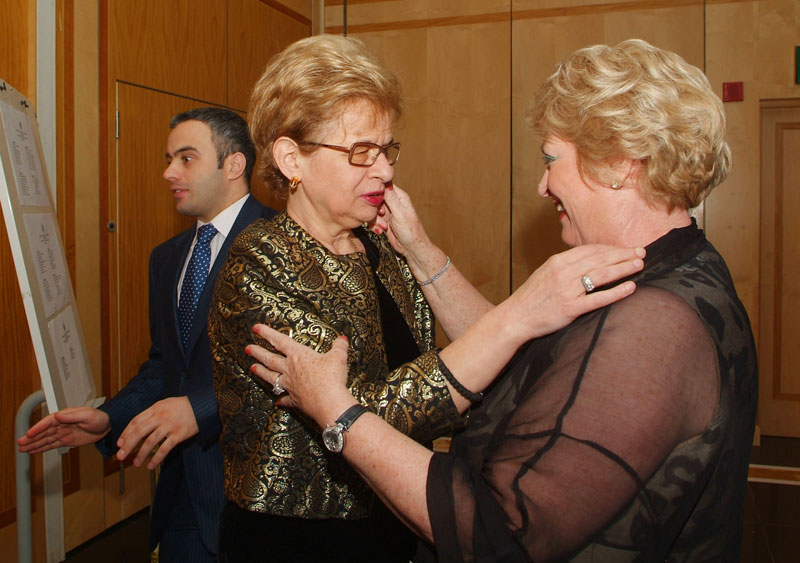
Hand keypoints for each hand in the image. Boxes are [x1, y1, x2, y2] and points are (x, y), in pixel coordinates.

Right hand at [17, 407, 110, 453]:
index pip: (48, 422)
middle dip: (31, 437)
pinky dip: (42, 448)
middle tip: (20, 443)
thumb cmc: (100, 417)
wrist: (108, 426)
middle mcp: (62, 424)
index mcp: (65, 416)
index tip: (29, 433)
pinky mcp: (66, 441)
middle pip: (43, 432)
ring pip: (45, 439)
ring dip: (34, 444)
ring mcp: (63, 433)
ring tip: (22, 449)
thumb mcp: (88, 415)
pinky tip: (34, 451)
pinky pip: (52, 445)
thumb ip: (73, 416)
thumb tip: (58, 415)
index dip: (38, 428)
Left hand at [116, 396, 198, 469]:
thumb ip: (153, 412)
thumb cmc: (183, 405)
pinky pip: (165, 449)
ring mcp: (170, 426)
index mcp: (156, 408)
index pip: (136, 421)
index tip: (119, 443)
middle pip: (140, 432)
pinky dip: (156, 458)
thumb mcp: (166, 403)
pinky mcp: (179, 435)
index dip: (126, 433)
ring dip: (141, 454)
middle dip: (128, 445)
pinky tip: (151, 466)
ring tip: (135, 463)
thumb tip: (139, 425)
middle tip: (120, 456)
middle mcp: (161, 417)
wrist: (203, 406)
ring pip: (150, 442)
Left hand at [246, 327, 355, 427]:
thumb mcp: (338, 357)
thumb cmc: (331, 377)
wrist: (329, 402)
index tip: (255, 328)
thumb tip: (342, 339)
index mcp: (299, 355)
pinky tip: (277, 401)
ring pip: (271, 377)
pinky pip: (285, 399)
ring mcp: (290, 385)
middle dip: (258, 353)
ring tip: (252, 369)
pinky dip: (281, 399)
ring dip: (261, 373)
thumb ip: (339, 346)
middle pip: (270, 359)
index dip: (267, 333)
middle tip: (248, 349)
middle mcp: (290, 369)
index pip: (279, 341)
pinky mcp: (295, 400)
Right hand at [370, 184, 428, 255]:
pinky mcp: (383, 221)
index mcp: (399, 197)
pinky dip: (375, 226)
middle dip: (375, 208)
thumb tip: (386, 179)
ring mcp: (387, 212)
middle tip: (382, 215)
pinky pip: (372, 220)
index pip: (383, 185)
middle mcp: (393, 203)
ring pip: (372, 210)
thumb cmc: (411, 231)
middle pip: (375, 198)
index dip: (376, 190)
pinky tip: (382, 230)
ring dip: (375, 220)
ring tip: (384, 226)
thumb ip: (390, 198)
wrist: (411, 249)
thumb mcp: (400, 213)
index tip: (374, 198)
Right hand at [503, 244, 645, 339]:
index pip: (590, 250)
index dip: (611, 248)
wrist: (515, 317)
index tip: (626, 248)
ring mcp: (567, 290)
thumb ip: (566, 266)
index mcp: (557, 261)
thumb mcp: (546, 273)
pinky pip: (598, 298)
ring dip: (623, 268)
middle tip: (642, 252)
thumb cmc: (532, 297)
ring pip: (601, 275)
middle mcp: (563, 272)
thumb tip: (590, 260)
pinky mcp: (570, 308)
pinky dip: (616, 292)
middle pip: (599, 259)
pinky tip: (630, 288)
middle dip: (622, 254)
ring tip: (639, 265)